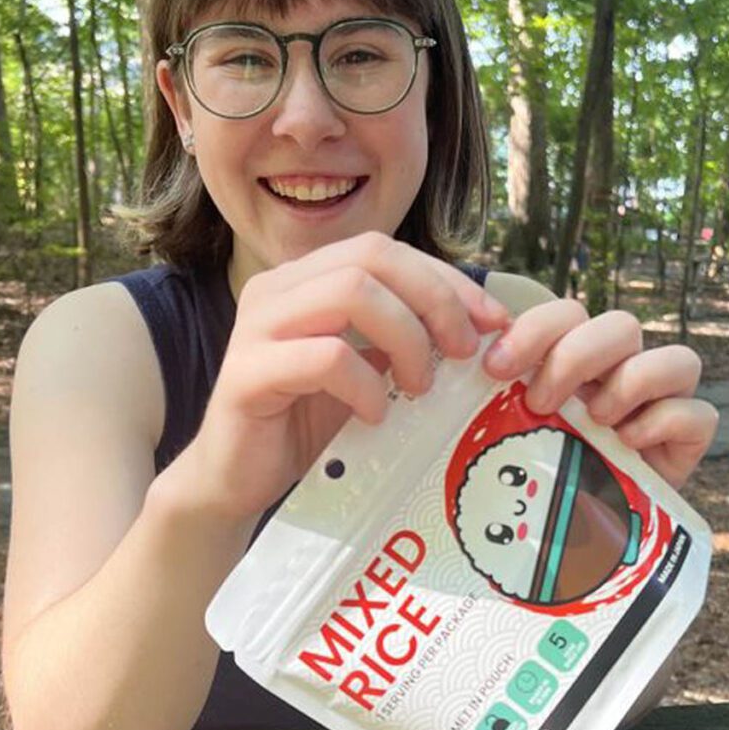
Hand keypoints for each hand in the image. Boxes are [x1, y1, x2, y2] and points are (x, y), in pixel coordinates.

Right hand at [189, 233, 509, 519]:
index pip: (385, 250)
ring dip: (405, 337)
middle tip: (462, 351)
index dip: (444, 279)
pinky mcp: (246, 373)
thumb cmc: (304, 422)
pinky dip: (366, 385)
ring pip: (349, 293)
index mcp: (305, 279)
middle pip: (371, 257)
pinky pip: (325, 357)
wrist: (237, 479)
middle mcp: (276, 288)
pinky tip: (376, 415)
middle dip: (433, 300)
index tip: (491, 321)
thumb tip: (477, 324)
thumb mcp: (366, 369)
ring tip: (420, 386)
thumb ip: (402, 337)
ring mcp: (255, 326)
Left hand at [482, 303, 717, 488]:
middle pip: (622, 326)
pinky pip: (698, 414)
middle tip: (539, 402)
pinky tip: (628, 444)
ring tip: (595, 423)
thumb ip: (500, 397)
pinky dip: (662, 423)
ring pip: (677, 360)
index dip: (533, 329)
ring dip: (629, 385)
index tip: (495, 368)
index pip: (567, 314)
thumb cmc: (541, 474)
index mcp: (577, 357)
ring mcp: (663, 402)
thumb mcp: (514, 430)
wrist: (581, 537)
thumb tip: (470, 371)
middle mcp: (623, 370)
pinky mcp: (690, 440)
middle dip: (575, 358)